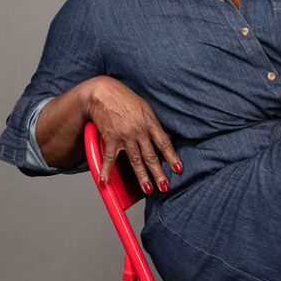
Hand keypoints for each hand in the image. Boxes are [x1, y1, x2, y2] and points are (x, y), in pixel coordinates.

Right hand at [81, 77, 181, 192]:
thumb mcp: (146, 109)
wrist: (103, 92)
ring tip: (148, 189)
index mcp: (150, 123)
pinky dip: (106, 171)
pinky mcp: (110, 138)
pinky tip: (105, 181)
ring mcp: (124, 136)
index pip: (164, 143)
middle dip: (159, 173)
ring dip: (142, 176)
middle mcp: (139, 131)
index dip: (172, 157)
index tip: (178, 169)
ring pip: (135, 160)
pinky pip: (109, 158)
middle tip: (165, 187)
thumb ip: (155, 125)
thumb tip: (168, 139)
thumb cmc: (126, 100)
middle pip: (151, 156)